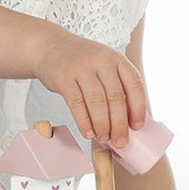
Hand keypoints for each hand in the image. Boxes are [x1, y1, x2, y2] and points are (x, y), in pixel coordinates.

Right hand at [33, 30, 146, 148]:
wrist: (50, 47)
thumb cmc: (82, 62)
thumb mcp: (104, 65)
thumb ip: (117, 86)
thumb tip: (129, 121)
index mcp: (117, 59)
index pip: (134, 85)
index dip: (138, 108)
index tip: (137, 127)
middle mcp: (101, 61)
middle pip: (115, 97)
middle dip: (119, 124)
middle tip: (121, 142)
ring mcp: (82, 68)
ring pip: (97, 102)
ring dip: (102, 125)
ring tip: (104, 138)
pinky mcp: (64, 78)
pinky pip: (77, 104)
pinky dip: (84, 122)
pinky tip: (88, 132)